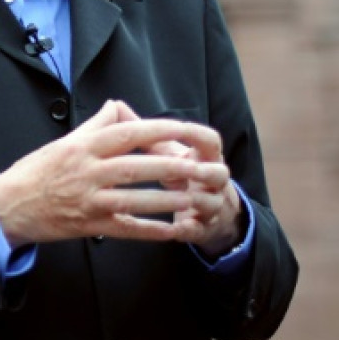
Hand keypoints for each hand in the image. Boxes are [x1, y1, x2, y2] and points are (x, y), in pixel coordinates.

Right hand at [0, 100, 238, 247]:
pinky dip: (153, 230)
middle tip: (210, 169)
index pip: (130, 132)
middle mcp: (88, 170)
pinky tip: (176, 231)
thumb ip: (96, 125)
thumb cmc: (38, 170)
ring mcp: (90, 200)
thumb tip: (121, 109)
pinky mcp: (90, 225)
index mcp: (84, 145)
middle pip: (141, 166)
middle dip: (179, 168)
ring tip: (201, 199)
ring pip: (138, 199)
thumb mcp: (65, 140)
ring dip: (172, 200)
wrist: (9, 206)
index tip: (191, 131)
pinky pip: (127, 228)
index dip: (164, 130)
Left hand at [149, 130, 245, 257]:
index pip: (210, 141)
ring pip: (211, 202)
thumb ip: (149, 135)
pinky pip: (199, 230)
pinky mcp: (203, 229)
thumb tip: (118, 109)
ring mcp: (211, 206)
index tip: (181, 129)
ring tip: (180, 198)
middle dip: (205, 171)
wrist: (209, 213)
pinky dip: (188, 229)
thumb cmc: (184, 174)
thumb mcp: (170, 154)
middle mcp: (214, 180)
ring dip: (195, 200)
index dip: (198, 134)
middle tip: (188, 170)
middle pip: (220, 173)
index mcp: (205, 157)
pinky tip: (174, 228)